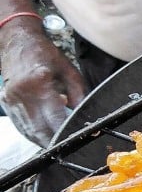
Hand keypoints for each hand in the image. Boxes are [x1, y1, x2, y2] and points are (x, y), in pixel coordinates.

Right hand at [0, 18, 86, 146]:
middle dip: (55, 143)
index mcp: (39, 83)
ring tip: (59, 144)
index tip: (78, 140)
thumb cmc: (45, 55)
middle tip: (70, 149)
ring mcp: (10, 99)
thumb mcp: (70, 71)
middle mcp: (21, 93)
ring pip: (28, 131)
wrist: (17, 42)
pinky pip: (21, 125)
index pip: (54, 118)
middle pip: (39, 130)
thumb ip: (79, 95)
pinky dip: (33, 133)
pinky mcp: (5, 103)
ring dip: (44, 141)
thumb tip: (85, 117)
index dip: (66, 132)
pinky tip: (45, 134)